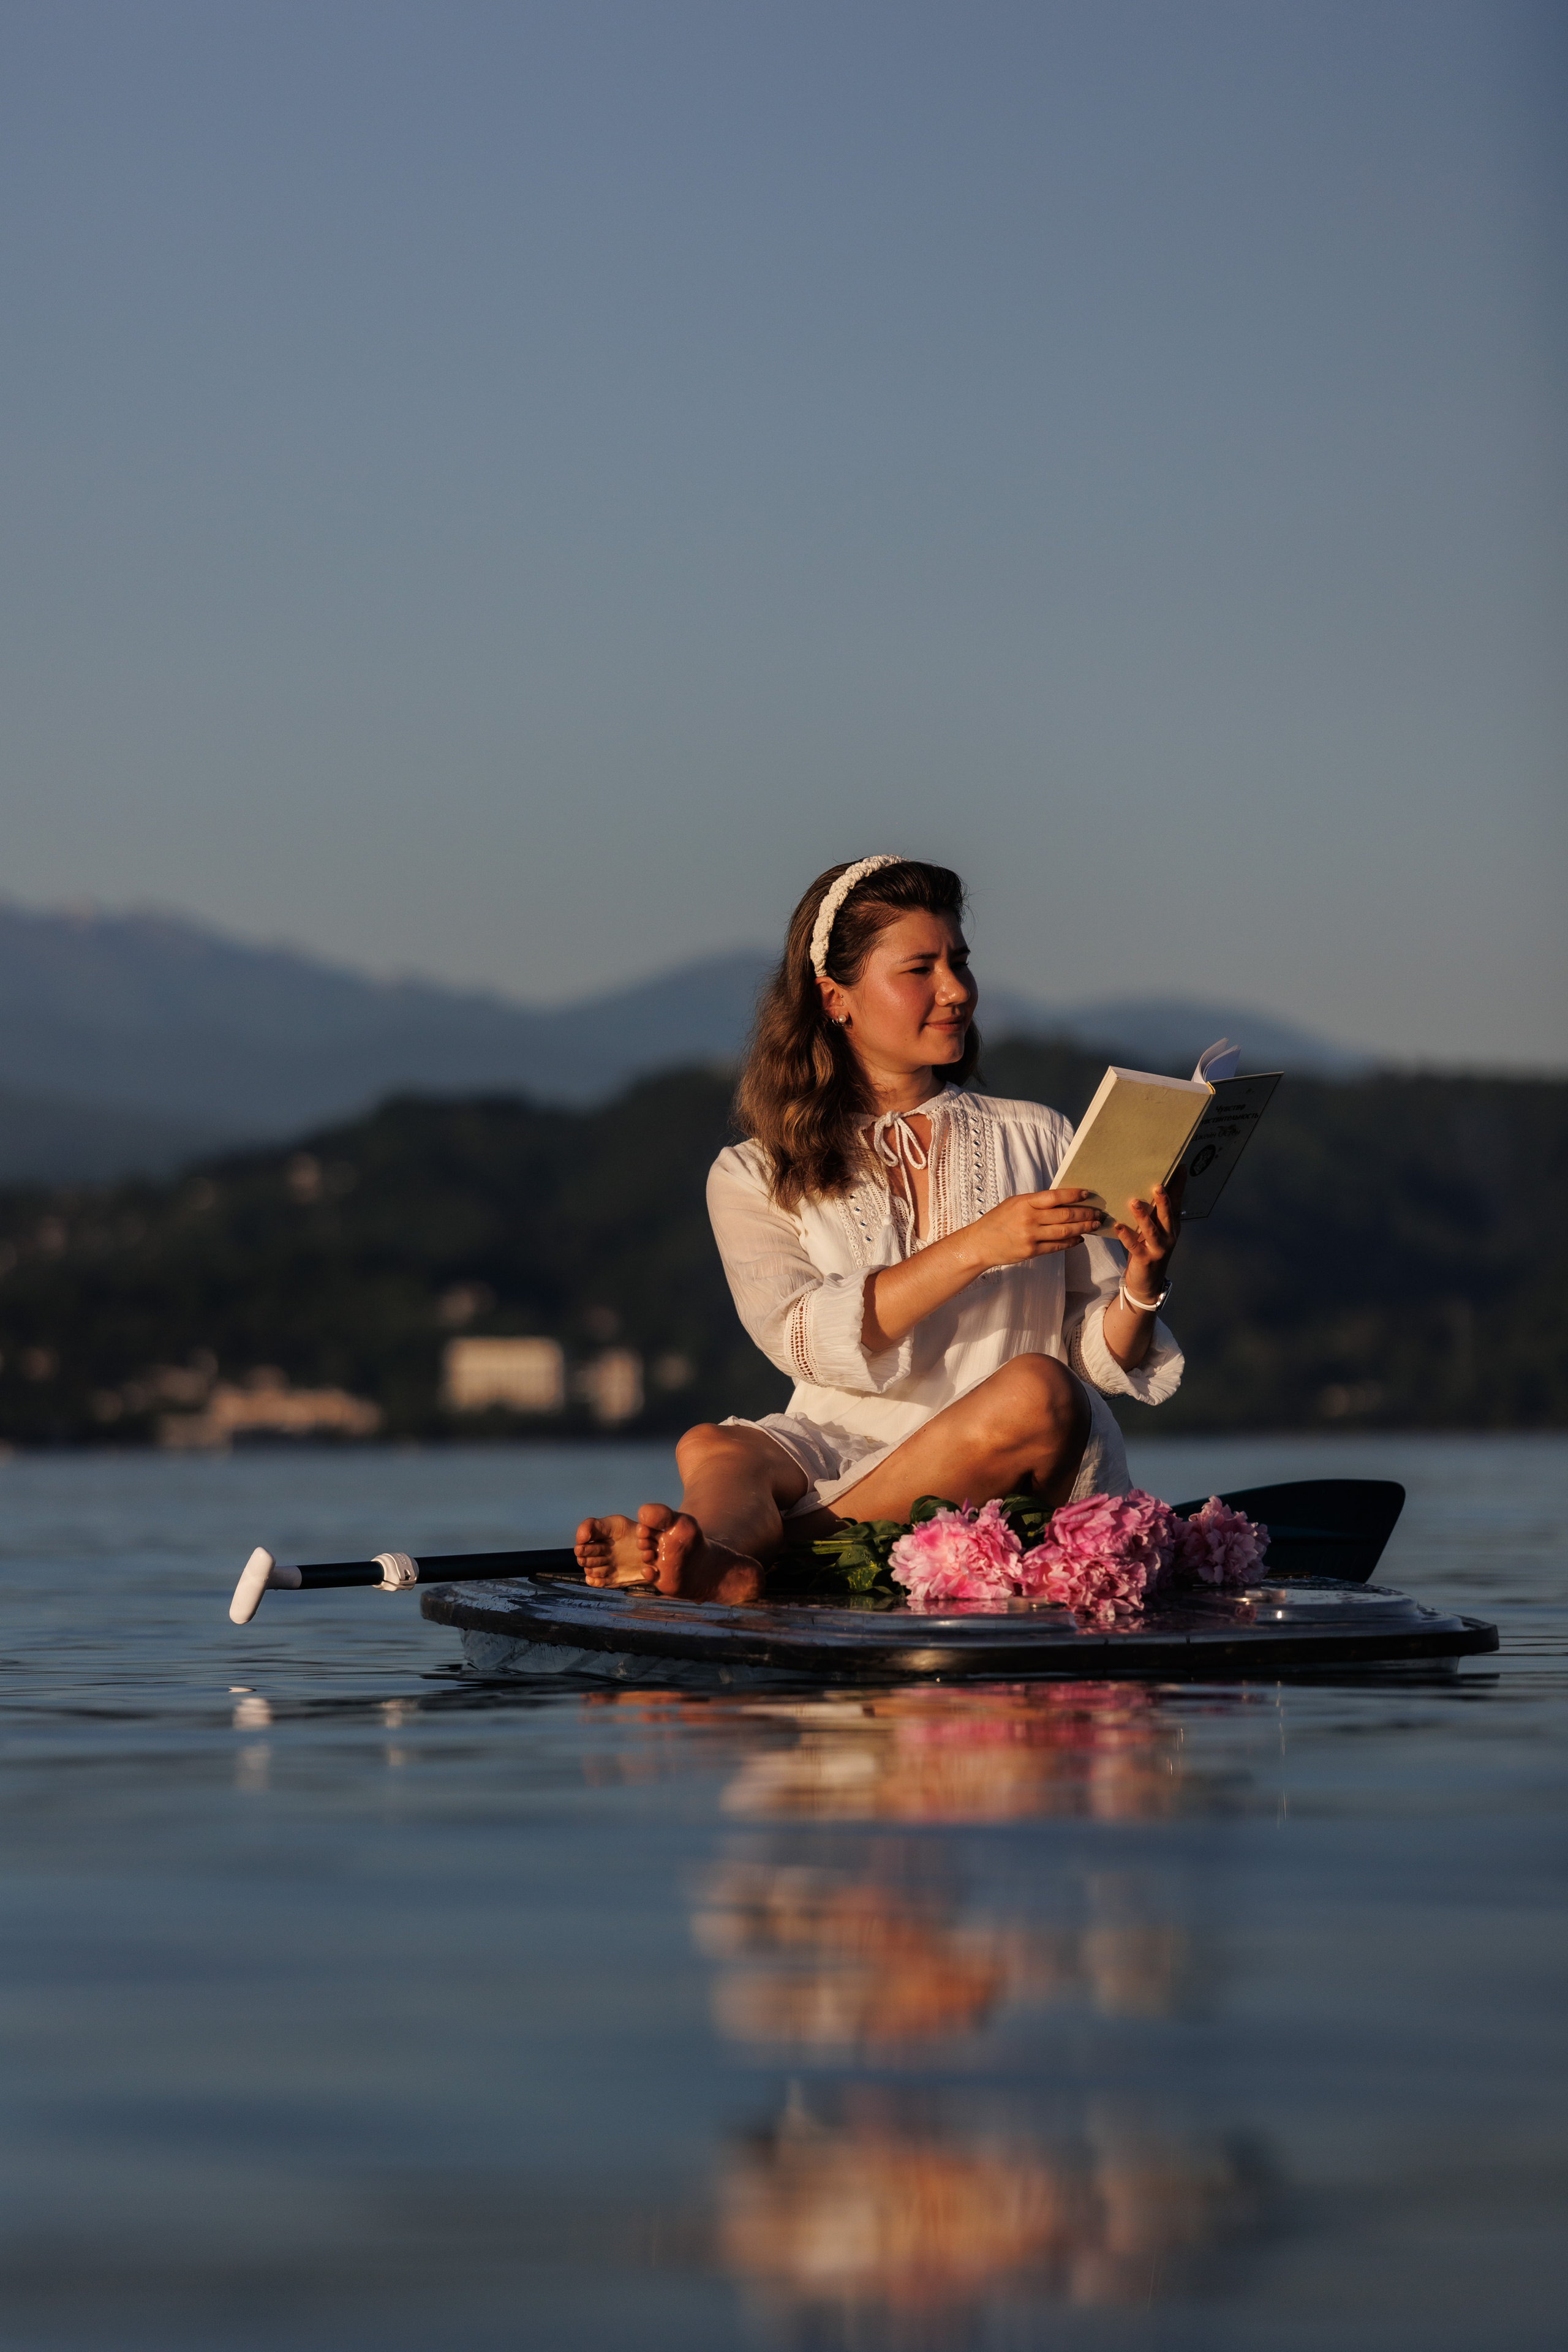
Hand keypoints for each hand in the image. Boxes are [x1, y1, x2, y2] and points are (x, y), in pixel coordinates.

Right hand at [965, 1188, 1102, 1269]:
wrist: (980, 1243)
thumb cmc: (997, 1221)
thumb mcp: (1014, 1203)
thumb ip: (1035, 1202)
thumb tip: (1061, 1200)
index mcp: (1025, 1203)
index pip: (1056, 1196)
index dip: (1074, 1195)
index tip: (1088, 1194)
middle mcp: (1029, 1218)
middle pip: (1065, 1215)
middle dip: (1085, 1213)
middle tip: (1098, 1212)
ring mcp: (1031, 1236)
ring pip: (1065, 1231)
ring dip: (1083, 1228)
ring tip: (1094, 1225)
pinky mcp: (1032, 1251)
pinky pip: (1057, 1246)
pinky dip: (1071, 1242)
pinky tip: (1079, 1238)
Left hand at [1107, 1177, 1181, 1297]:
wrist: (1147, 1282)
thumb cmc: (1150, 1249)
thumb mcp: (1156, 1229)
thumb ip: (1155, 1212)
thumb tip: (1152, 1187)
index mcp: (1172, 1226)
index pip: (1176, 1203)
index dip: (1179, 1186)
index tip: (1181, 1168)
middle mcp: (1169, 1236)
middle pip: (1167, 1215)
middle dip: (1163, 1200)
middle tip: (1157, 1185)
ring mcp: (1158, 1248)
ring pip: (1151, 1230)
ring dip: (1142, 1216)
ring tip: (1133, 1202)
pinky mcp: (1145, 1259)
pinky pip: (1134, 1246)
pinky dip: (1126, 1236)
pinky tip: (1117, 1226)